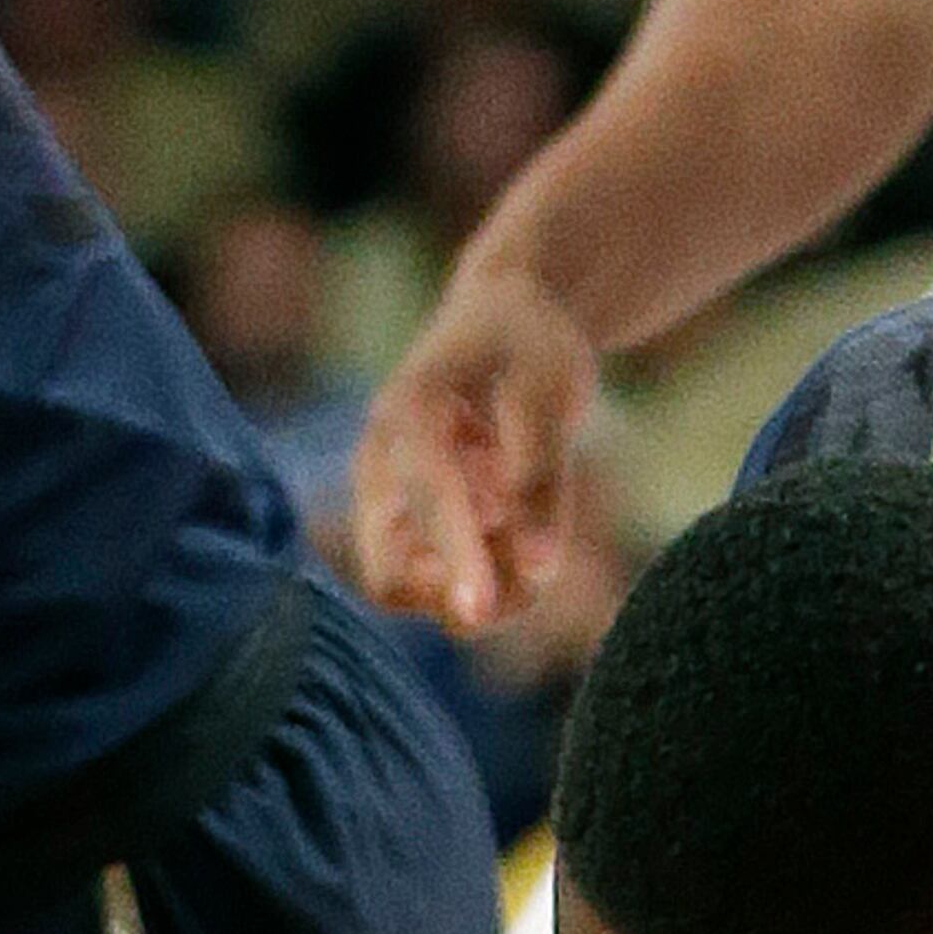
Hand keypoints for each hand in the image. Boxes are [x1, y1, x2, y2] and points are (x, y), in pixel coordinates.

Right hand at [347, 263, 601, 634]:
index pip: (426, 500)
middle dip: (456, 593)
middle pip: (387, 573)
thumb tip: (538, 572)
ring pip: (412, 588)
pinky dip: (483, 575)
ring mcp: (386, 497)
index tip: (482, 613)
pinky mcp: (406, 521)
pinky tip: (514, 525)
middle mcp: (380, 462)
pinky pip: (435, 581)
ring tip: (530, 525)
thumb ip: (542, 485)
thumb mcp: (551, 402)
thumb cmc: (530, 351)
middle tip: (530, 576)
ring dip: (477, 586)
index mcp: (408, 412)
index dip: (456, 559)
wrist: (505, 320)